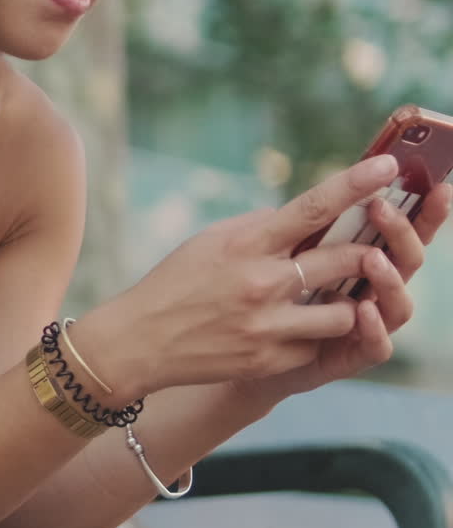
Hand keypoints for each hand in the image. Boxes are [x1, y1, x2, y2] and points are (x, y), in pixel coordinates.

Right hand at [84, 154, 414, 402]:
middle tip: (367, 251)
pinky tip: (288, 330)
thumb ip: (260, 227)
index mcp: (247, 244)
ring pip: (344, 312)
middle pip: (344, 260)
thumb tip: (304, 218)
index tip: (387, 166)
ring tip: (325, 299)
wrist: (141, 341)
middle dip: (365, 253)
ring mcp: (268, 326)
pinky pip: (317, 345)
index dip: (354, 184)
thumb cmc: (177, 282)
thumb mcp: (212, 240)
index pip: (312, 208)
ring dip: (344, 302)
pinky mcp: (269, 361)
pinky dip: (311, 335)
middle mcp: (262, 283)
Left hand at [234, 179, 451, 407]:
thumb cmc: (270, 291)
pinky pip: (377, 346)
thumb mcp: (285, 251)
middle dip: (402, 232)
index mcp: (365, 256)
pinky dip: (375, 328)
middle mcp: (375, 289)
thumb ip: (305, 226)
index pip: (401, 231)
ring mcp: (369, 324)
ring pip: (400, 304)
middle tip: (380, 207)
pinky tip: (363, 309)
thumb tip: (316, 193)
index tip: (438, 187)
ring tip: (373, 258)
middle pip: (408, 260)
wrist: (247, 346)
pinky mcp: (353, 356)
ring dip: (390, 279)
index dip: (424, 211)